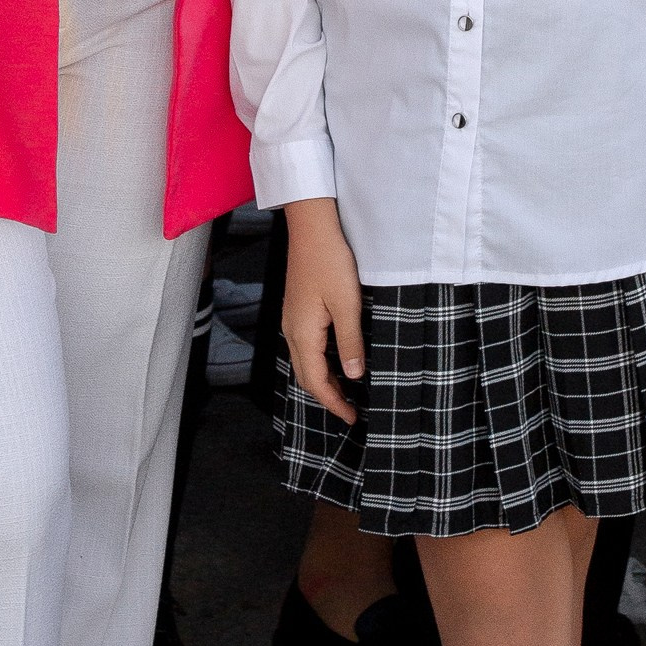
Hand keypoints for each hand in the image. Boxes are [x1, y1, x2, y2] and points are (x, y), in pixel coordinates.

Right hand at [281, 194, 367, 423]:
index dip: (333, 403)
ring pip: (304, 361)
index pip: (315, 381)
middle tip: (350, 410)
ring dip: (323, 379)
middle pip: (305, 375)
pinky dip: (319, 361)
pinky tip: (336, 359)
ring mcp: (292, 319)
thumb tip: (354, 376)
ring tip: (346, 390)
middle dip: (326, 396)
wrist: (311, 227)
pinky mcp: (297, 309)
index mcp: (302, 333)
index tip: (351, 418)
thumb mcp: (347, 304)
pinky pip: (305, 346)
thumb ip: (350, 342)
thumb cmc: (330, 261)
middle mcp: (292, 330)